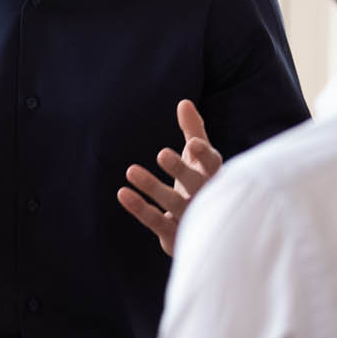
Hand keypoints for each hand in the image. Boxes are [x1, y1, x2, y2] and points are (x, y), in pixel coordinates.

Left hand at [117, 99, 223, 255]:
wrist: (208, 232)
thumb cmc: (202, 184)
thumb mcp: (199, 158)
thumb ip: (194, 131)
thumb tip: (184, 102)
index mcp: (213, 176)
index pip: (213, 165)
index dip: (204, 155)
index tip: (193, 143)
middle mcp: (204, 198)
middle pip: (195, 184)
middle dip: (180, 170)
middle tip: (162, 153)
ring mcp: (189, 218)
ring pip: (173, 203)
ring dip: (153, 187)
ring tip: (131, 170)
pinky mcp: (173, 235)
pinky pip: (156, 221)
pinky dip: (139, 208)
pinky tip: (123, 192)